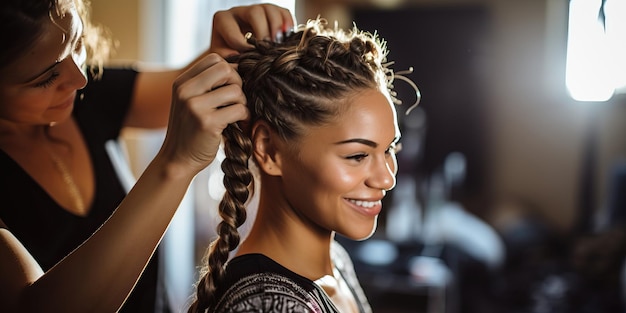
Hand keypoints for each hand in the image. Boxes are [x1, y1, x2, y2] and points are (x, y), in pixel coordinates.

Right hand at [160, 53, 247, 175]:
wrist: (177, 160)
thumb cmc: (191, 130)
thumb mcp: (190, 101)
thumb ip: (207, 84)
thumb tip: (239, 65)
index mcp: (182, 82)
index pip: (214, 59)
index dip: (229, 71)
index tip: (230, 87)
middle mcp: (185, 91)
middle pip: (226, 69)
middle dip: (238, 83)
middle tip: (236, 100)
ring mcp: (195, 106)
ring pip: (235, 90)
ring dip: (242, 103)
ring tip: (235, 114)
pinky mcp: (208, 123)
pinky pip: (239, 109)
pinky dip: (244, 117)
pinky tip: (237, 124)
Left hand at [210, 4, 293, 56]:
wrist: (239, 53)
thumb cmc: (230, 56)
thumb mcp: (224, 60)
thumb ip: (228, 62)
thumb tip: (239, 66)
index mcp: (223, 20)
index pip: (232, 29)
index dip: (243, 45)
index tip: (250, 57)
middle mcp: (240, 12)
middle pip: (255, 13)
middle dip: (263, 32)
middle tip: (267, 49)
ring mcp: (258, 10)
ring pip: (270, 10)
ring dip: (277, 28)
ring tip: (278, 44)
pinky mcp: (273, 13)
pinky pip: (284, 13)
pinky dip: (288, 26)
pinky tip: (286, 39)